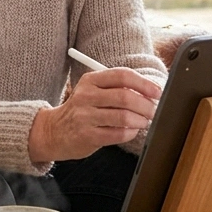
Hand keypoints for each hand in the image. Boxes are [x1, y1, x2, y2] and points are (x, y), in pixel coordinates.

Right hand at [28, 68, 161, 162]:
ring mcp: (85, 117)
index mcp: (90, 80)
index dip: (144, 84)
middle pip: (125, 97)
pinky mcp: (88, 136)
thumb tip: (150, 92)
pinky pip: (118, 134)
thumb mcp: (93, 91)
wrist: (54, 131)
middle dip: (146, 105)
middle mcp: (86, 96)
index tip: (157, 92)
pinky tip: (131, 131)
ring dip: (140, 120)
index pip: (122, 76)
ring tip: (143, 121)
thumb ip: (117, 88)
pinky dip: (130, 133)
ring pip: (124, 117)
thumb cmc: (81, 110)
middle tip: (153, 110)